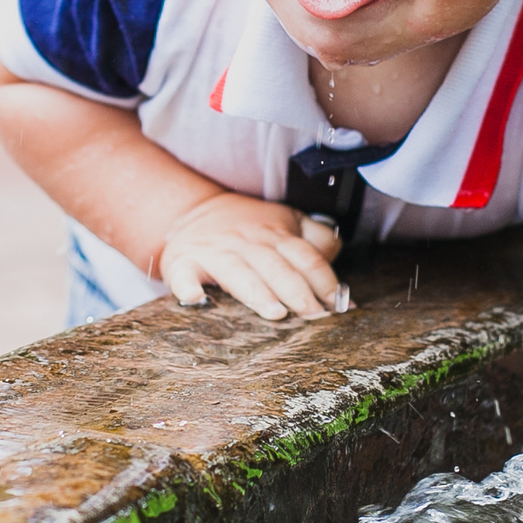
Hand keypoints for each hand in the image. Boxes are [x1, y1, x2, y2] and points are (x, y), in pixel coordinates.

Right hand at [158, 192, 344, 320]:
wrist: (193, 209)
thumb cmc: (249, 226)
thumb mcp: (287, 221)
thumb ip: (316, 238)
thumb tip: (339, 263)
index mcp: (276, 234)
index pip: (305, 256)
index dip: (324, 279)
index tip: (338, 304)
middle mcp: (248, 242)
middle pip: (277, 267)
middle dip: (297, 290)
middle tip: (313, 314)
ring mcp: (215, 252)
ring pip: (239, 272)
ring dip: (257, 292)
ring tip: (275, 313)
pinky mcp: (184, 263)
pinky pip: (184, 275)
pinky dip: (188, 287)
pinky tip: (195, 298)